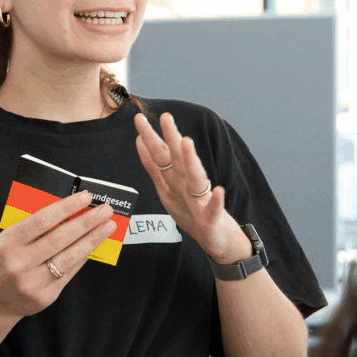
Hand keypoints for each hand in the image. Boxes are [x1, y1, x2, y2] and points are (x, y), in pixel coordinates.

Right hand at [0, 191, 116, 319]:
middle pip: (60, 238)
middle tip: (105, 210)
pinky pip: (70, 273)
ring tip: (108, 227)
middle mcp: (19, 262)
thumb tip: (69, 211)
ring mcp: (32, 282)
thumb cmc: (4, 261)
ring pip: (69, 257)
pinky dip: (84, 256)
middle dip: (86, 222)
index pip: (42, 220)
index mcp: (9, 242)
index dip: (66, 207)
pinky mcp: (45, 297)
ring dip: (92, 240)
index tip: (85, 198)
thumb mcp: (9, 239)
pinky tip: (94, 245)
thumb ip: (33, 227)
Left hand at [134, 113, 251, 263]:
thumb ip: (153, 165)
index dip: (150, 137)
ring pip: (196, 177)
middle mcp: (188, 184)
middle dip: (171, 138)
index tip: (139, 118)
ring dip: (191, 160)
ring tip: (187, 142)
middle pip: (178, 160)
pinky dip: (215, 200)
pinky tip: (217, 190)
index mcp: (176, 178)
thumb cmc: (191, 211)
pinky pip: (213, 209)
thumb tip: (140, 139)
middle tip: (166, 116)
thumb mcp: (166, 187)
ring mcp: (200, 200)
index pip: (161, 154)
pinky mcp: (210, 219)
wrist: (217, 239)